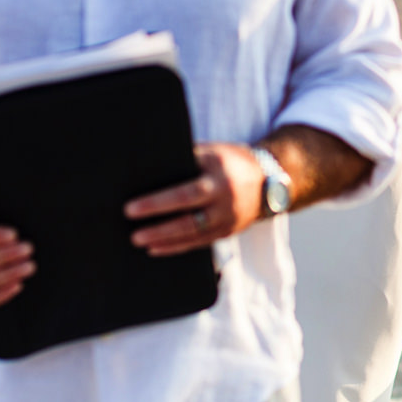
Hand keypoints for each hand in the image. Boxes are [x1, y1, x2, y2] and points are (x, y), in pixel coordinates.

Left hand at [125, 142, 265, 255]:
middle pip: (187, 214)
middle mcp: (224, 196)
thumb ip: (188, 160)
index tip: (131, 207)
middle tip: (132, 228)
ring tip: (139, 239)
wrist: (271, 179)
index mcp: (218, 171)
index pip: (184, 190)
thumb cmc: (230, 161)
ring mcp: (228, 217)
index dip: (158, 201)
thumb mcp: (212, 152)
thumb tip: (150, 169)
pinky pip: (199, 243)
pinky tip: (155, 248)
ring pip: (192, 233)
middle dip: (157, 223)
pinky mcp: (228, 231)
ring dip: (163, 238)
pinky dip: (176, 247)